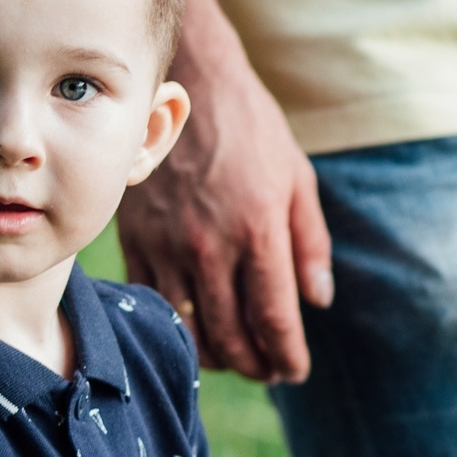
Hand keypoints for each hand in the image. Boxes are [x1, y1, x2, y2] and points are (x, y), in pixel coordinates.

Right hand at [118, 0, 332, 381]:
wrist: (185, 85)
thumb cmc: (249, 127)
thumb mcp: (297, 178)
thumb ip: (310, 244)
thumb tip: (319, 300)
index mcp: (259, 232)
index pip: (275, 320)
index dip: (287, 356)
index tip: (294, 371)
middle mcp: (212, 247)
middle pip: (232, 336)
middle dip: (254, 364)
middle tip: (267, 371)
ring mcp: (169, 246)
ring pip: (190, 327)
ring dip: (214, 354)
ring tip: (233, 358)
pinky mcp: (137, 240)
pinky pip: (154, 300)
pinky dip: (176, 326)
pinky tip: (193, 329)